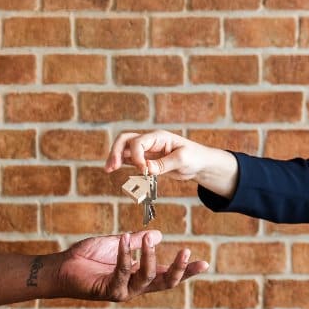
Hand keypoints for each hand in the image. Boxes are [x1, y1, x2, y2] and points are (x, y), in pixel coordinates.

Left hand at [55, 231, 207, 301]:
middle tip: (187, 253)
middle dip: (179, 271)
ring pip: (146, 277)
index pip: (167, 275)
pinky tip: (126, 239)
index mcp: (138, 276)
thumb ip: (136, 242)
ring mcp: (123, 291)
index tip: (205, 263)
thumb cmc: (86, 257)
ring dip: (149, 256)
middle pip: (165, 283)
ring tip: (148, 240)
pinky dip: (126, 254)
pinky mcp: (109, 291)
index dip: (186, 270)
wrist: (61, 268)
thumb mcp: (116, 244)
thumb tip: (158, 235)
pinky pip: (123, 271)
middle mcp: (134, 287)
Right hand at [105, 130, 238, 197]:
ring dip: (114, 157)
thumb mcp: (183, 160)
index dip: (136, 157)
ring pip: (124, 149)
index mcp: (158, 137)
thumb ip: (164, 164)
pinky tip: (114, 169)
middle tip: (111, 166)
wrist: (200, 164)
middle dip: (116, 151)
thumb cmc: (195, 158)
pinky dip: (121, 163)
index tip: (144, 171)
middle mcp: (150, 141)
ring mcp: (147, 150)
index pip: (138, 142)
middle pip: (125, 140)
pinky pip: (129, 159)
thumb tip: (146, 169)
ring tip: (108, 169)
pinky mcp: (147, 160)